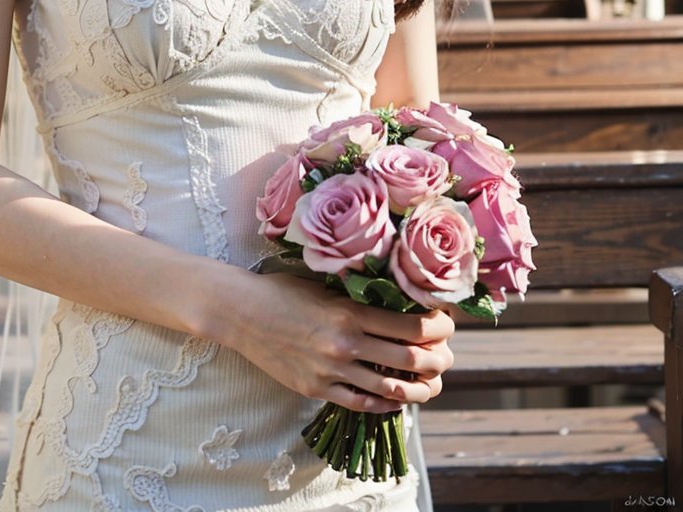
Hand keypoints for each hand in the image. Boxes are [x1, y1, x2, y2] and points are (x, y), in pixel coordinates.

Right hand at [221, 271, 454, 414]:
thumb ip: (358, 297)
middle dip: (438, 361)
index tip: (447, 325)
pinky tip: (395, 398)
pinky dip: (385, 403)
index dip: (439, 328)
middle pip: (410, 360)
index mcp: (349, 313)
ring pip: (391, 389)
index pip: (411, 327)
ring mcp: (330, 372)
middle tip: (447, 357)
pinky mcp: (316, 390)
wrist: (241, 313)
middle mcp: (344, 345)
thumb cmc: (282, 291)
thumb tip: (398, 300)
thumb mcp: (324, 285)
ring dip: (419, 389)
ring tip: (430, 384)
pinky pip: (361, 403)